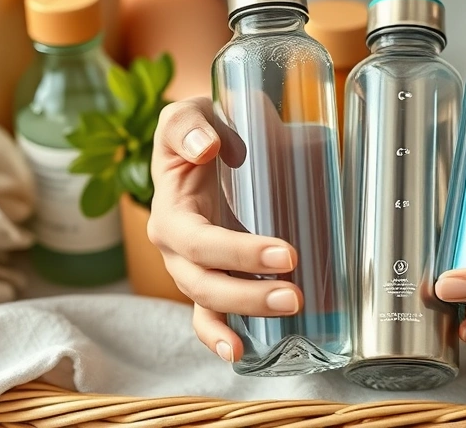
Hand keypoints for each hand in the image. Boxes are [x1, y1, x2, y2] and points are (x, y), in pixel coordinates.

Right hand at [149, 97, 302, 363]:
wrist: (203, 141)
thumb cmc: (198, 130)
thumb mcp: (187, 113)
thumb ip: (190, 125)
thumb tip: (208, 149)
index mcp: (170, 211)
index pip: (201, 242)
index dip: (239, 253)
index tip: (285, 253)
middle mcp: (176, 248)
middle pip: (205, 283)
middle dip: (249, 294)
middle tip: (295, 294)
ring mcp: (192, 267)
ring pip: (209, 302)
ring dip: (247, 312)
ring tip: (291, 309)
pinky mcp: (211, 276)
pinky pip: (207, 314)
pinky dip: (219, 336)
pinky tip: (242, 353)